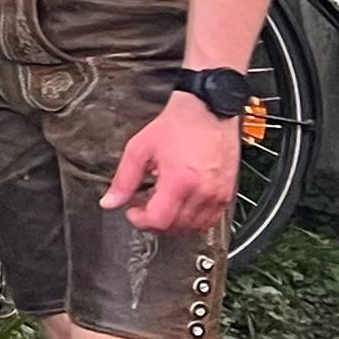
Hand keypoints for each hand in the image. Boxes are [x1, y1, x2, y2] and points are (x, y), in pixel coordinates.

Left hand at [102, 93, 241, 233]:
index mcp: (180, 180)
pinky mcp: (227, 194)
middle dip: (155, 221)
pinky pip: (209, 220)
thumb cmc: (178, 125)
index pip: (159, 220)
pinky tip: (181, 204)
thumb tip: (110, 201)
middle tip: (143, 206)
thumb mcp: (140, 148)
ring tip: (162, 203)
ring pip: (193, 228)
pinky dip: (193, 220)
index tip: (132, 212)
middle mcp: (203, 192)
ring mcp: (218, 195)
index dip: (141, 221)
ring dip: (174, 223)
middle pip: (176, 227)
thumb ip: (124, 179)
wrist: (208, 110)